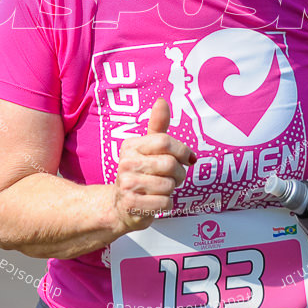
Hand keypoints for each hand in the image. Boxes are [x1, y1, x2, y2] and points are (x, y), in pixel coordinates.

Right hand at [112, 98, 196, 232]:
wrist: (121, 206)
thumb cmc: (142, 174)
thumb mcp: (148, 149)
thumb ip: (157, 127)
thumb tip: (161, 101)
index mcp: (131, 146)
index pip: (165, 141)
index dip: (182, 151)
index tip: (187, 158)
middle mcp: (126, 163)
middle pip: (170, 164)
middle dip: (179, 174)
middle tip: (173, 178)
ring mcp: (127, 185)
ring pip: (169, 185)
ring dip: (172, 190)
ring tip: (161, 189)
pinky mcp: (132, 205)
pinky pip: (165, 203)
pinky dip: (166, 204)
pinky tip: (156, 202)